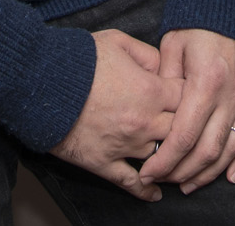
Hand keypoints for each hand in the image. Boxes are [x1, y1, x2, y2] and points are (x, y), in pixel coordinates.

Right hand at [51, 29, 181, 200]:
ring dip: (169, 157)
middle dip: (187, 128)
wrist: (40, 83)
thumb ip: (148, 54)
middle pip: (182, 132)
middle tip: (189, 127)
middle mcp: (144, 123)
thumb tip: (164, 66)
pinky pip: (131, 182)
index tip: (192, 96)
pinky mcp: (104, 163)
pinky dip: (145, 189)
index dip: (193, 96)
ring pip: (161, 158)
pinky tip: (154, 193)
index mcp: (151, 91)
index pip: (189, 98)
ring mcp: (125, 146)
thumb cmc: (78, 59)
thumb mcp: (117, 42)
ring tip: (176, 158)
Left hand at [136, 27, 234, 193]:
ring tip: (190, 183)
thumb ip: (164, 80)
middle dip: (184, 172)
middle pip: (208, 149)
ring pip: (231, 148)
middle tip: (166, 182)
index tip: (149, 172)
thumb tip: (156, 110)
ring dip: (210, 172)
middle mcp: (232, 92)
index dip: (165, 161)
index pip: (184, 135)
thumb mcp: (172, 43)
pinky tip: (230, 175)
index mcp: (206, 80)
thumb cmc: (201, 16)